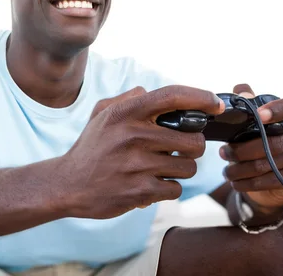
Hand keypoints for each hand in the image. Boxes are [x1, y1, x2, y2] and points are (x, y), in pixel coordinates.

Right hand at [58, 85, 224, 218]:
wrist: (67, 184)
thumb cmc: (90, 148)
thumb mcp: (101, 114)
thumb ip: (126, 99)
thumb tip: (149, 92)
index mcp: (125, 113)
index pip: (172, 96)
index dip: (200, 97)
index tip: (215, 105)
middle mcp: (132, 135)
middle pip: (193, 140)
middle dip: (191, 147)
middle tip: (177, 150)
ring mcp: (137, 164)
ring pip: (188, 167)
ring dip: (179, 170)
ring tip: (159, 168)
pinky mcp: (140, 191)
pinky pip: (175, 189)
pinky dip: (167, 188)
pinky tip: (149, 184)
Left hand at [221, 84, 282, 209]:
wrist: (271, 173)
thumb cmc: (258, 138)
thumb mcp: (252, 118)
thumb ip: (247, 101)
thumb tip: (240, 91)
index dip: (280, 109)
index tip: (259, 114)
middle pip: (274, 143)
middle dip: (242, 151)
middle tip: (223, 153)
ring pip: (270, 164)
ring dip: (241, 169)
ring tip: (226, 171)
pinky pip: (272, 180)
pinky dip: (249, 183)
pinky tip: (236, 182)